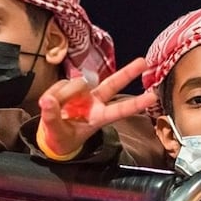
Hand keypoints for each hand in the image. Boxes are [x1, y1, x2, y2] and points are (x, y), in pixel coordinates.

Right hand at [37, 57, 157, 157]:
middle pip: (113, 84)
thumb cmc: (61, 138)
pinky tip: (50, 101)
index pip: (119, 110)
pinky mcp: (71, 88)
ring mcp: (84, 94)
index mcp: (98, 118)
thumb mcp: (57, 133)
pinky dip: (54, 92)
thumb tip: (47, 101)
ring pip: (77, 84)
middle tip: (144, 62)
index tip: (152, 97)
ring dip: (62, 94)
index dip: (135, 104)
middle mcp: (95, 102)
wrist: (51, 136)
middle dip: (127, 73)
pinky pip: (63, 84)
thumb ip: (52, 118)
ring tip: (51, 106)